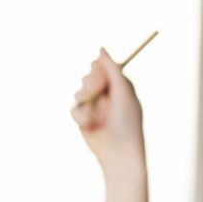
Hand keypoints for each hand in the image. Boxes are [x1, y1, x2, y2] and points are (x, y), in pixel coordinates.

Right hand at [70, 49, 145, 177]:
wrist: (120, 153)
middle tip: (100, 90)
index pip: (104, 68)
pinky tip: (91, 125)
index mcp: (119, 89)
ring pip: (79, 91)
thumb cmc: (128, 124)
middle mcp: (106, 97)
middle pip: (89, 76)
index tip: (99, 70)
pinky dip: (81, 115)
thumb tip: (101, 48)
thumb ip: (113, 70)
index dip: (99, 68)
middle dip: (92, 82)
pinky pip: (74, 108)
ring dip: (86, 99)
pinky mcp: (83, 119)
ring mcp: (94, 108)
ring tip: (98, 113)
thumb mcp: (123, 93)